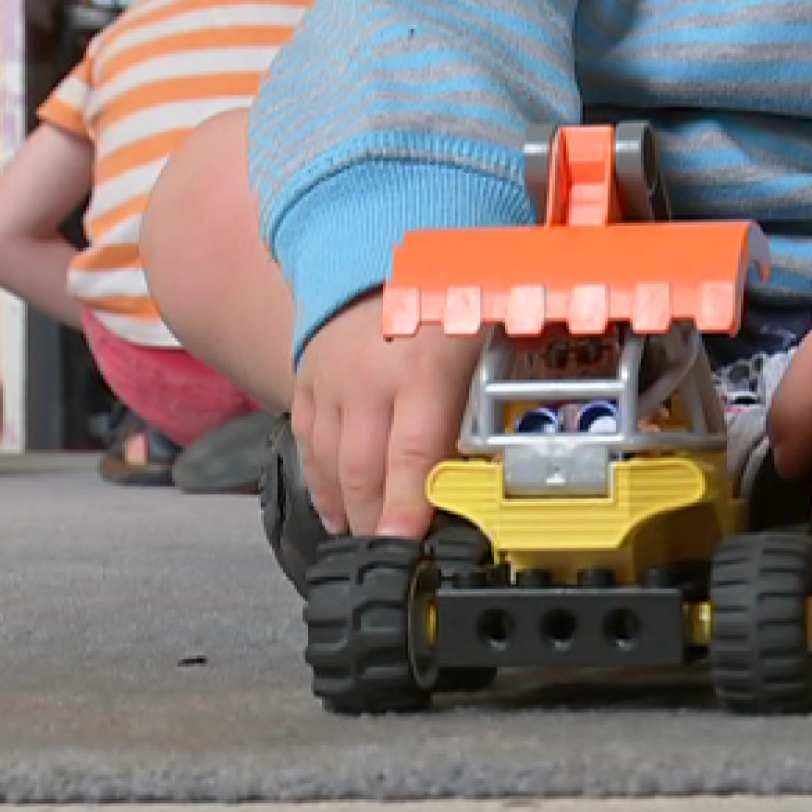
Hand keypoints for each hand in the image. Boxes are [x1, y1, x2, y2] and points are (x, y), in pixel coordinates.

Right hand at [291, 294, 482, 538]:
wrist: (379, 252)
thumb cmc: (447, 302)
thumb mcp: (485, 341)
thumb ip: (490, 397)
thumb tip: (506, 460)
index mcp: (422, 369)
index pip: (412, 452)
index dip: (407, 505)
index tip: (404, 545)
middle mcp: (368, 379)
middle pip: (364, 470)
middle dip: (374, 521)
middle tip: (390, 560)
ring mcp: (330, 382)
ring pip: (330, 463)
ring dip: (348, 511)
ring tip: (365, 544)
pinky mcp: (305, 383)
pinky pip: (307, 445)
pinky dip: (320, 485)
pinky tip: (336, 514)